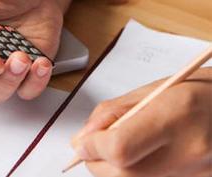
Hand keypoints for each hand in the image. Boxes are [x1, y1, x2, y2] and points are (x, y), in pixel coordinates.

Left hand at [72, 67, 211, 176]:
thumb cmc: (201, 91)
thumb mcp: (154, 90)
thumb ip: (112, 114)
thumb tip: (83, 140)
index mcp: (177, 114)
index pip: (119, 147)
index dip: (92, 147)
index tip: (82, 142)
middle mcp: (189, 152)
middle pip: (121, 173)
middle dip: (96, 161)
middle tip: (94, 146)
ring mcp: (195, 175)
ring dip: (112, 168)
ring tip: (118, 147)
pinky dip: (132, 173)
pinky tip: (138, 156)